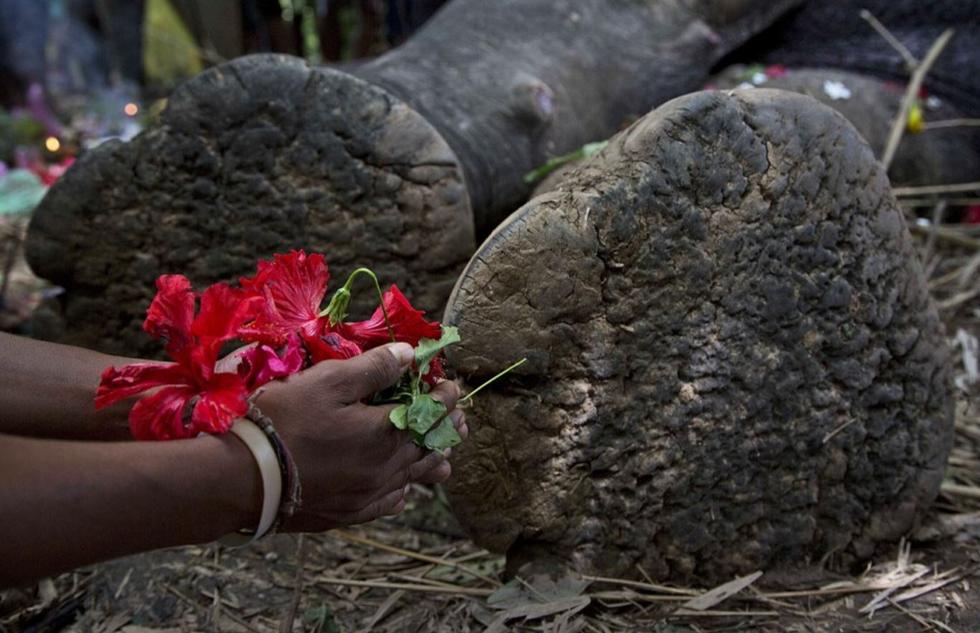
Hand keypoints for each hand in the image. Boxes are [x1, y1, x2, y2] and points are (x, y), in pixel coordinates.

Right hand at [252, 343, 467, 531]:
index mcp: (386, 433)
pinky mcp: (348, 513)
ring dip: (430, 464)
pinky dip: (399, 492)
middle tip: (459, 422)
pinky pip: (386, 504)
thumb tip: (408, 354)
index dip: (444, 396)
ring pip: (412, 479)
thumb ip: (373, 368)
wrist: (243, 479)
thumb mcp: (328, 381)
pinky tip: (400, 492)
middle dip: (445, 430)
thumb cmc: (284, 421)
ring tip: (444, 461)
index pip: (431, 412)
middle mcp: (385, 468)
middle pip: (428, 448)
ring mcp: (367, 494)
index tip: (450, 385)